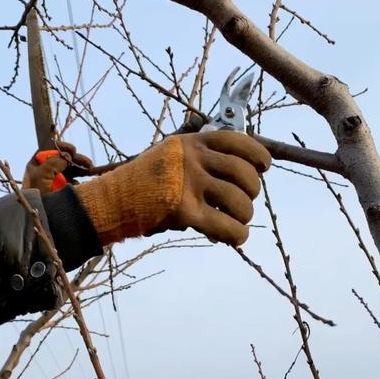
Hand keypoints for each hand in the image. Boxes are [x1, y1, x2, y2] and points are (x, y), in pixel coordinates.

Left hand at [23, 141, 92, 193]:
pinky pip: (74, 180)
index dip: (64, 148)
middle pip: (66, 158)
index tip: (73, 151)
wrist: (36, 211)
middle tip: (89, 163)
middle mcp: (47, 167)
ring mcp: (55, 177)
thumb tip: (67, 156)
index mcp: (39, 161)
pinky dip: (80, 179)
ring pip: (72, 168)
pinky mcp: (62, 186)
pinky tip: (83, 181)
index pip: (53, 148)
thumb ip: (55, 161)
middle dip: (78, 159)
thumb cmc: (34, 192)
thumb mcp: (42, 174)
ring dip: (83, 168)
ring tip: (92, 170)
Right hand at [155, 131, 270, 244]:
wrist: (116, 199)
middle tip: (246, 201)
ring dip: (246, 214)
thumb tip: (244, 173)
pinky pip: (225, 226)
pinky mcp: (184, 211)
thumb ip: (204, 157)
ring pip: (239, 200)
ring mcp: (189, 184)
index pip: (238, 141)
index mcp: (193, 142)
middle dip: (253, 190)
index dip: (258, 156)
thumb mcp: (175, 154)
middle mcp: (194, 158)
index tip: (263, 167)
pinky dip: (238, 235)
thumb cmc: (149, 179)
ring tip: (239, 220)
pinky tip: (236, 237)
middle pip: (244, 173)